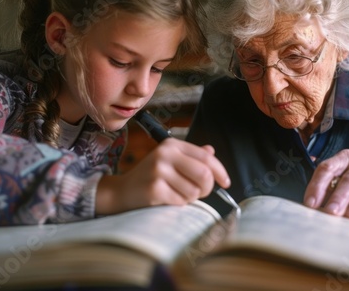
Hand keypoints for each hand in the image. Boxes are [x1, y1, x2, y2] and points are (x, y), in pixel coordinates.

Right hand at [96, 138, 229, 214]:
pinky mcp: (154, 188)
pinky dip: (179, 204)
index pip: (206, 157)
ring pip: (194, 191)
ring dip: (191, 198)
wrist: (122, 192)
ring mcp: (158, 171)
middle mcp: (165, 154)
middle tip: (200, 192)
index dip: (220, 171)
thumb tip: (211, 151)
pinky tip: (168, 199)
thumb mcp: (170, 161)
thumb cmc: (151, 177)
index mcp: (172, 144)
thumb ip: (191, 156)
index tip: (226, 182)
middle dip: (207, 188)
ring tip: (177, 193)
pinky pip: (181, 201)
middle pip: (204, 174)